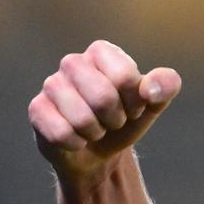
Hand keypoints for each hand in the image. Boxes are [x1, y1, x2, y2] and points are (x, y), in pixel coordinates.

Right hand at [28, 39, 180, 185]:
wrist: (100, 150)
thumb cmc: (126, 119)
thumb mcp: (153, 104)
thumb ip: (166, 86)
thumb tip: (151, 88)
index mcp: (102, 53)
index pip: (125, 77)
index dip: (135, 101)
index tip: (134, 107)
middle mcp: (73, 63)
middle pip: (102, 96)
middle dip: (115, 118)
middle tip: (114, 121)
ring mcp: (51, 85)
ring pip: (81, 117)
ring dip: (96, 132)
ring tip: (95, 129)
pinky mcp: (37, 109)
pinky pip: (61, 133)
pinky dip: (76, 144)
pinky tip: (76, 138)